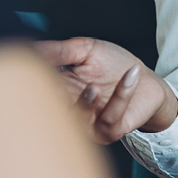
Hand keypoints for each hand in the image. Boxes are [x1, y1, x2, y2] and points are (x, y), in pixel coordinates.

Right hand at [34, 37, 177, 143]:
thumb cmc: (115, 66)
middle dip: (53, 97)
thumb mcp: (86, 50)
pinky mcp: (109, 131)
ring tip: (94, 86)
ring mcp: (87, 124)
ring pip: (76, 120)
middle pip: (50, 111)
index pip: (38, 91)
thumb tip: (30, 46)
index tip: (36, 66)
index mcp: (59, 91)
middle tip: (57, 81)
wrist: (147, 84)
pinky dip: (121, 95)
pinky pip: (110, 118)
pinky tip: (132, 73)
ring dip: (85, 103)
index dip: (34, 81)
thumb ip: (60, 50)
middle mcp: (69, 111)